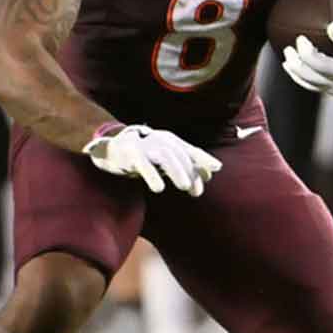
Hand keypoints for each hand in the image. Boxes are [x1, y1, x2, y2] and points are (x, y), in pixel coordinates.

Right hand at [82, 123, 221, 196]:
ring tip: (185, 187)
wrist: (116, 149)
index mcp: (172, 141)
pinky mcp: (132, 153)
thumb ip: (187, 164)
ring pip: (165, 157)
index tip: (216, 169)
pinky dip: (152, 176)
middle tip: (196, 192)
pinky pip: (143, 165)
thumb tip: (210, 174)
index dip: (204, 159)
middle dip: (190, 172)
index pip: (191, 150)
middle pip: (180, 155)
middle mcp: (161, 141)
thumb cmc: (148, 155)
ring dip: (176, 171)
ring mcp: (146, 146)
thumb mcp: (168, 158)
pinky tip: (159, 188)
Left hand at [281, 0, 332, 140]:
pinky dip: (296, 75)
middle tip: (300, 39)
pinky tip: (287, 63)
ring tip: (287, 51)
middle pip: (324, 68)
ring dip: (297, 66)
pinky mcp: (329, 91)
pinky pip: (309, 85)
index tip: (332, 25)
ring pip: (312, 79)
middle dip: (308, 55)